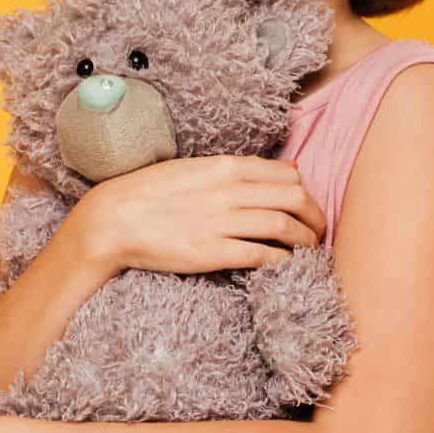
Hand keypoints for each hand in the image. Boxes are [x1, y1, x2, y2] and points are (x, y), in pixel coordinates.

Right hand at [72, 154, 325, 274]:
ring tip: (309, 249)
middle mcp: (228, 191)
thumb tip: (288, 169)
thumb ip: (238, 169)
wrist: (114, 219)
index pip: (285, 174)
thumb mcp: (195, 168)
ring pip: (284, 226)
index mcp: (224, 167)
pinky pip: (263, 255)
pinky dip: (284, 261)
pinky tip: (288, 265)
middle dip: (315, 215)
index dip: (306, 192)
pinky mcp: (213, 252)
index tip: (308, 207)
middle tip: (319, 230)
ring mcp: (221, 222)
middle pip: (293, 198)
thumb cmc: (151, 193)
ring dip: (305, 240)